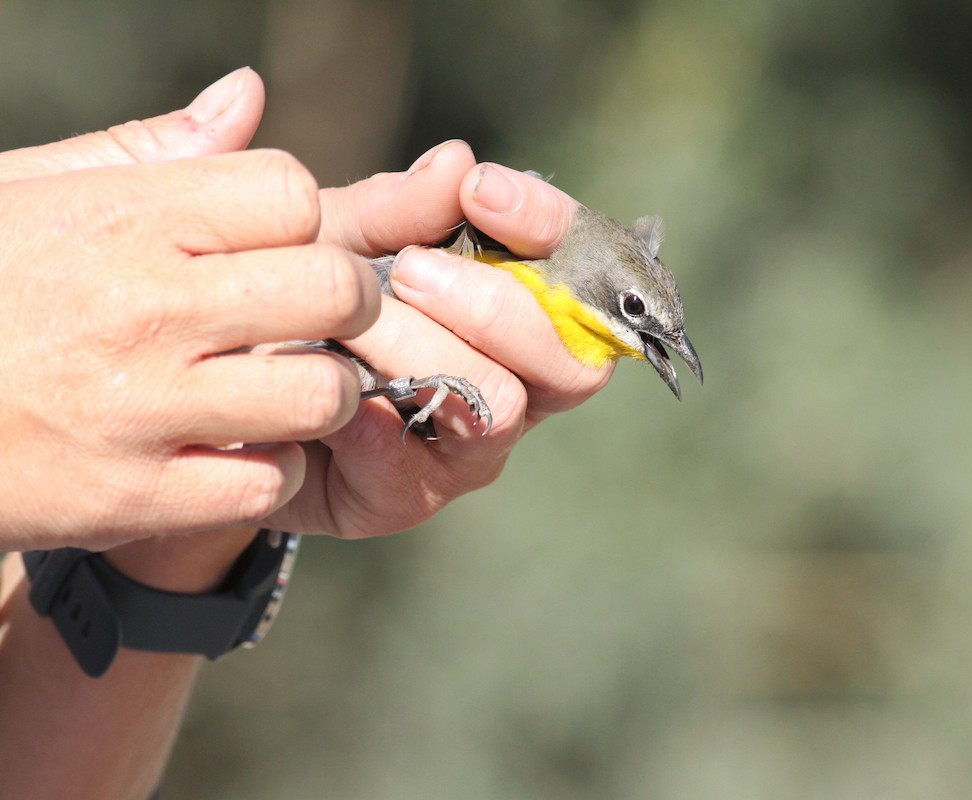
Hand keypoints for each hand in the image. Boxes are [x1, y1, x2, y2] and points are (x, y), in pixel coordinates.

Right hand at [0, 71, 379, 550]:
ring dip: (321, 394)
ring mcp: (140, 408)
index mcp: (123, 219)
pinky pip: (268, 482)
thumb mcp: (33, 194)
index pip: (290, 193)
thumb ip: (149, 149)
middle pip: (335, 288)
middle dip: (349, 303)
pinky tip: (236, 451)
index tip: (283, 249)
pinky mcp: (133, 496)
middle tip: (323, 320)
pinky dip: (270, 471)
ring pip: (320, 393)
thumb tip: (247, 95)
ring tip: (284, 389)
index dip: (303, 223)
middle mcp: (142, 308)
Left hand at [264, 160, 613, 536]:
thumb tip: (458, 160)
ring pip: (500, 406)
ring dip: (429, 357)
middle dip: (494, 306)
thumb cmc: (291, 300)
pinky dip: (373, 428)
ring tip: (353, 326)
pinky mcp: (408, 497)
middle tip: (410, 268)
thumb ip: (394, 209)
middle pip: (569, 360)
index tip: (481, 189)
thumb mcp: (333, 238)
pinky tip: (331, 397)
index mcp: (516, 308)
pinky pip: (417, 472)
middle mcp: (513, 381)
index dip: (551, 228)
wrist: (215, 391)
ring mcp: (468, 447)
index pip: (580, 271)